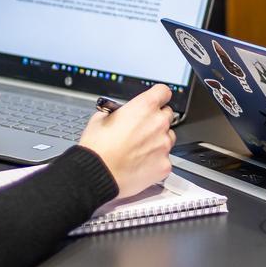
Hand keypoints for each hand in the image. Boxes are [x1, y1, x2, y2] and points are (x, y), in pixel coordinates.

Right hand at [78, 83, 174, 197]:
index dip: (159, 97)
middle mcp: (158, 124)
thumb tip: (120, 113)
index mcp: (144, 107)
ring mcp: (164, 145)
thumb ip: (117, 111)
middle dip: (157, 120)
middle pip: (167, 115)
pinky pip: (165, 159)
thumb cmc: (97, 149)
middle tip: (141, 130)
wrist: (97, 174)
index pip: (164, 92)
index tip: (156, 101)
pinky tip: (140, 164)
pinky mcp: (165, 164)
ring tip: (139, 150)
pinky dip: (156, 161)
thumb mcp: (100, 118)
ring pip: (168, 137)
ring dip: (158, 140)